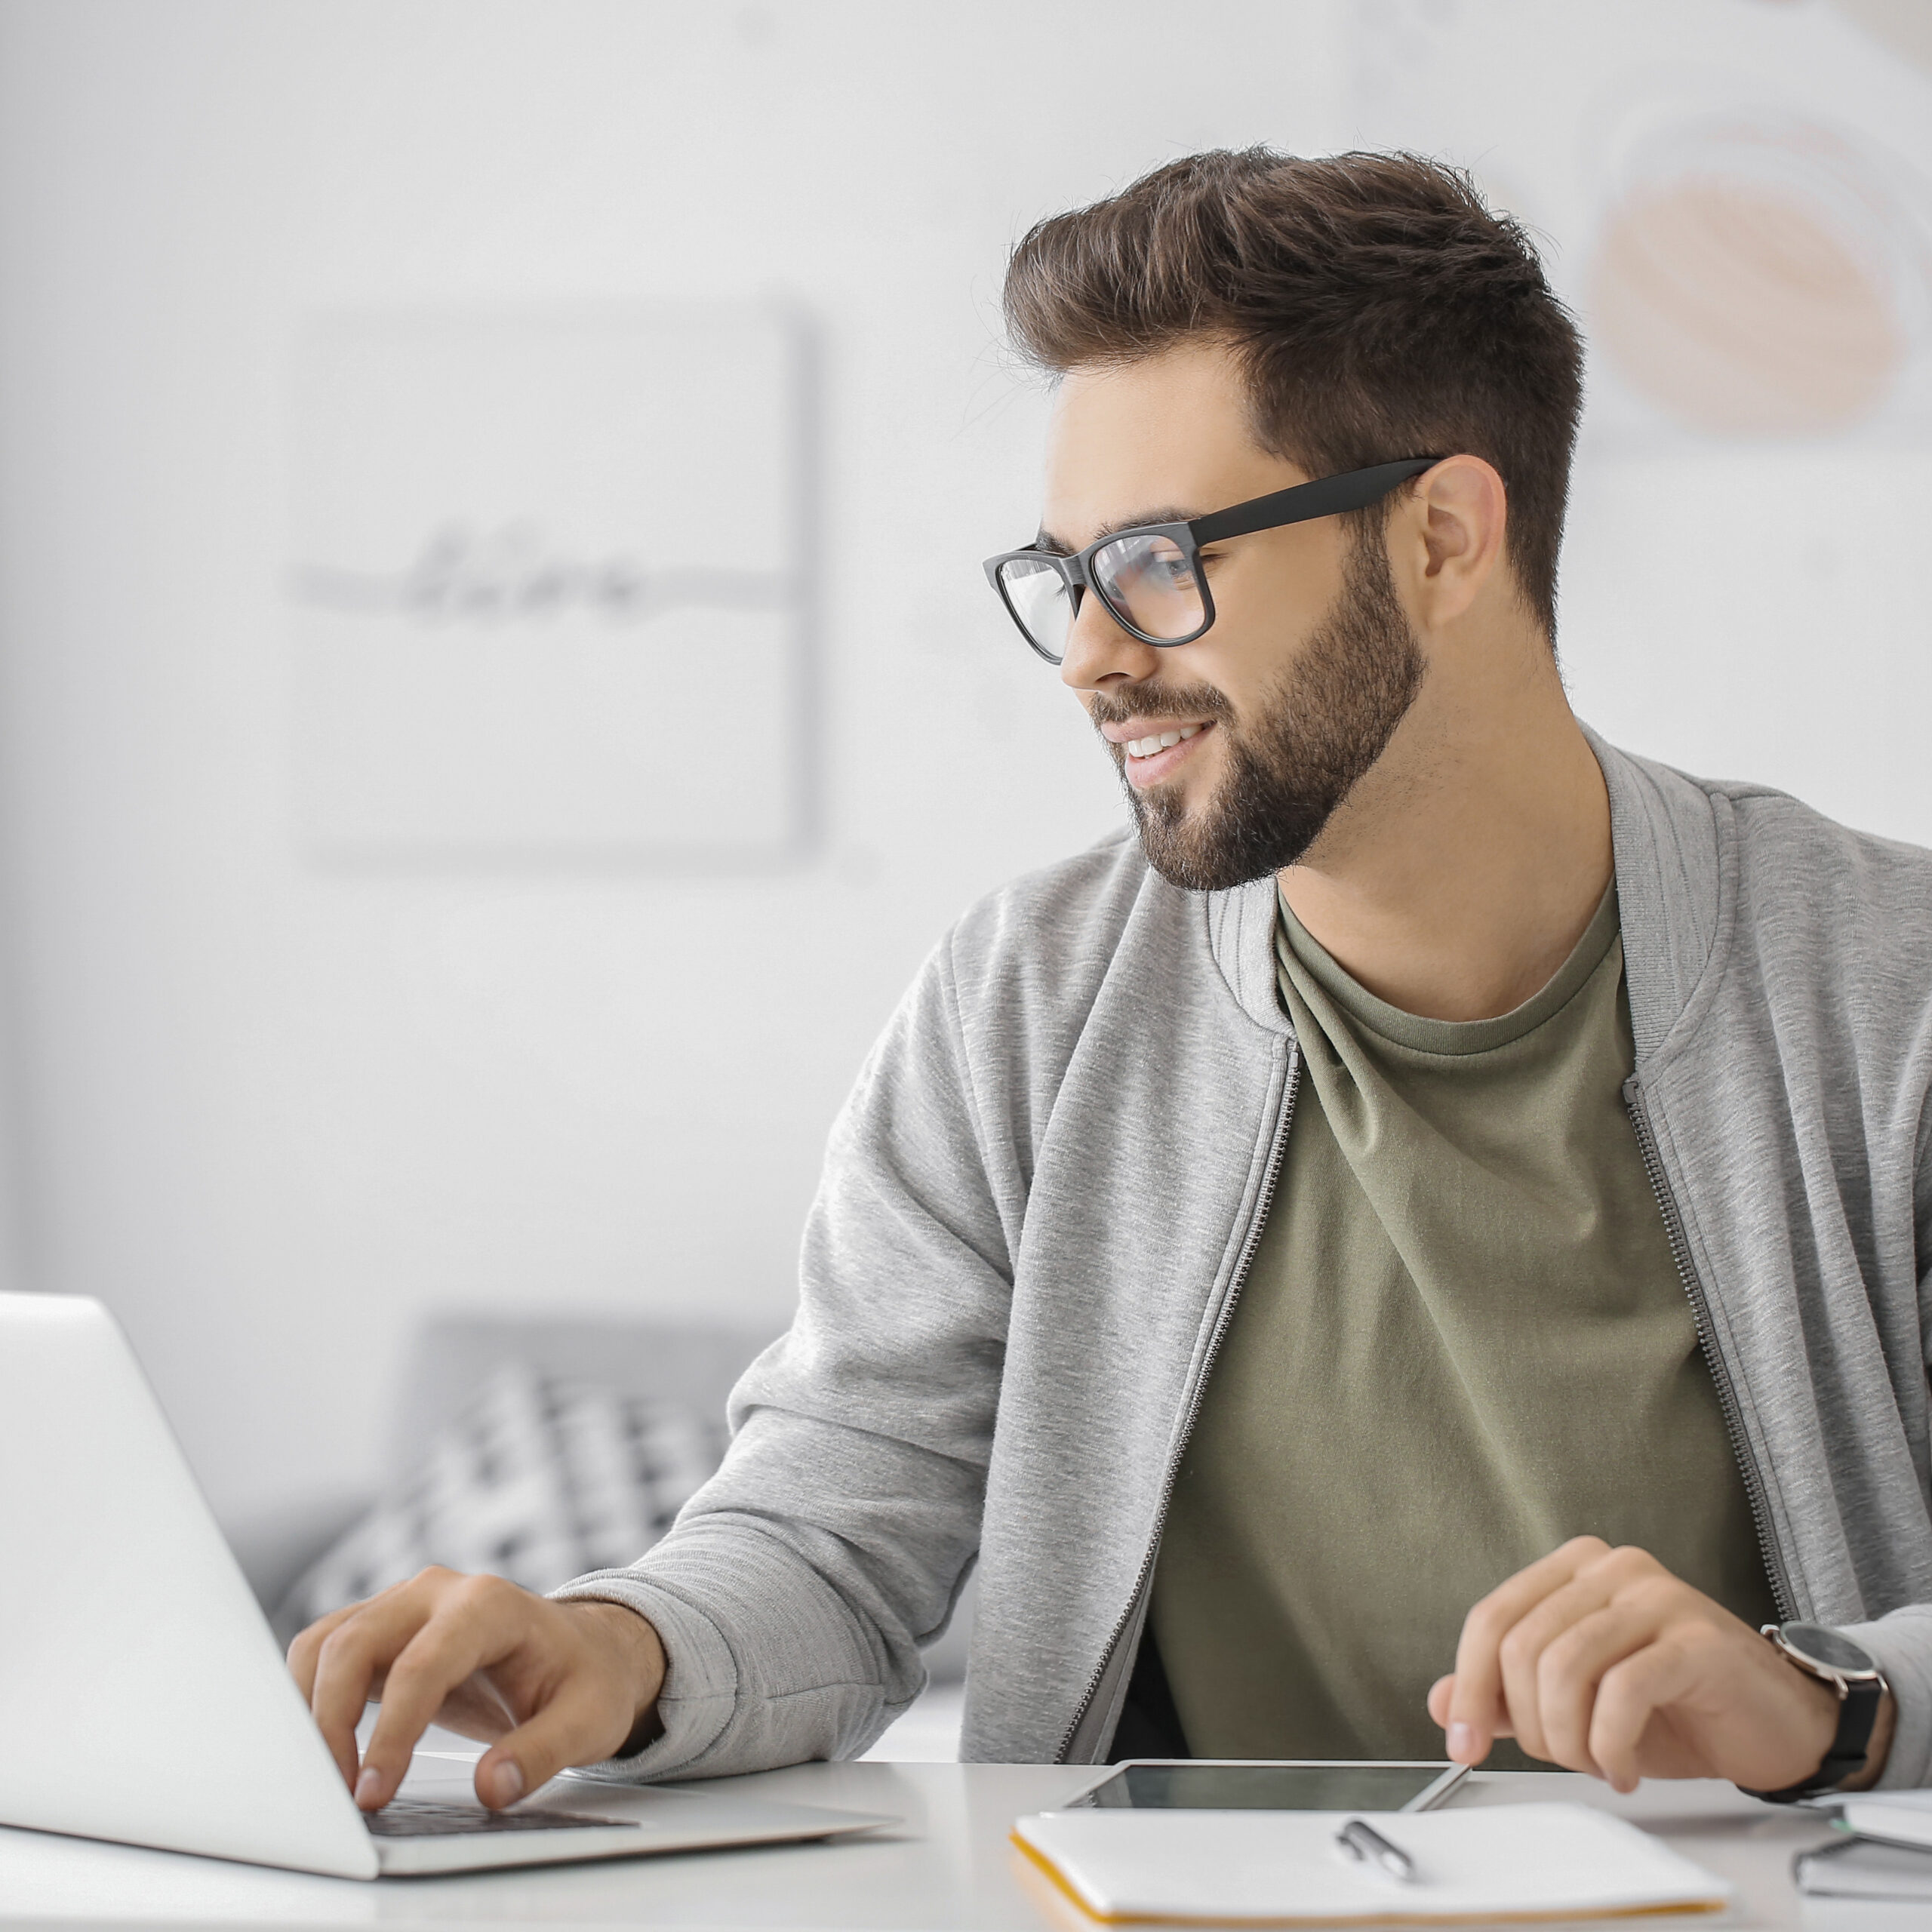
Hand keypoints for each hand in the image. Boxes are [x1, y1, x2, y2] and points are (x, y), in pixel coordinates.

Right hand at [287, 1567, 665, 1811]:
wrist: (585, 1650)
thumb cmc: (587, 1679)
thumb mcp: (590, 1720)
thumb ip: (544, 1752)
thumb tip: (492, 1788)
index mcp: (490, 1605)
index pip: (423, 1664)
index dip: (393, 1731)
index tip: (374, 1792)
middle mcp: (438, 1592)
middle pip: (355, 1644)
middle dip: (331, 1722)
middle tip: (337, 1798)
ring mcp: (405, 1604)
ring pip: (327, 1644)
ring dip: (309, 1709)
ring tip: (323, 1779)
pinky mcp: (384, 1628)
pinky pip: (325, 1652)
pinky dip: (309, 1697)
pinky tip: (319, 1747)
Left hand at [1426, 1537, 1893, 1794]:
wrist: (1775, 1726)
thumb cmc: (1676, 1708)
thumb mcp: (1575, 1702)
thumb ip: (1507, 1694)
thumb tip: (1441, 1701)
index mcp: (1573, 1569)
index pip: (1491, 1619)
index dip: (1469, 1687)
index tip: (1463, 1744)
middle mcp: (1612, 1568)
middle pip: (1523, 1648)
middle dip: (1530, 1724)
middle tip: (1564, 1759)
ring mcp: (1657, 1596)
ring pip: (1566, 1668)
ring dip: (1570, 1740)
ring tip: (1597, 1763)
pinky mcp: (1697, 1638)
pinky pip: (1623, 1691)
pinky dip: (1610, 1746)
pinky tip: (1623, 1768)